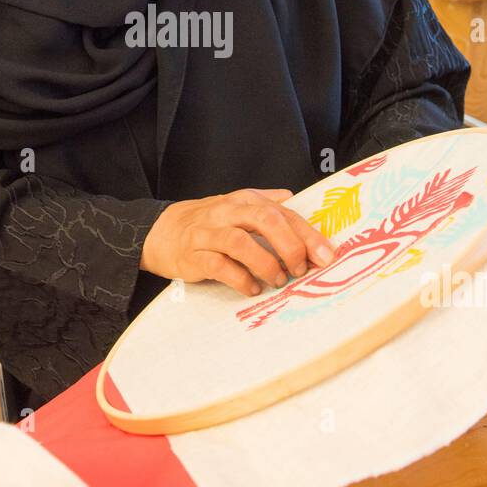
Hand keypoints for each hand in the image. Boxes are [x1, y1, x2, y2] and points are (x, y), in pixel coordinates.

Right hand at [141, 188, 335, 296]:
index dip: (306, 234)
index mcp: (243, 201)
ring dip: (265, 263)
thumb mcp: (236, 205)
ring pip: (240, 242)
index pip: (282, 213)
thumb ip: (266, 203)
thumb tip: (293, 198)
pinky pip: (219, 266)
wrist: (160, 232)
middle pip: (264, 220)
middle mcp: (227, 212)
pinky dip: (240, 279)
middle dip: (289, 245)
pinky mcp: (193, 256)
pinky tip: (252, 288)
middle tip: (300, 268)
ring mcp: (208, 234)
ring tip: (278, 279)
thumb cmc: (206, 223)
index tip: (326, 255)